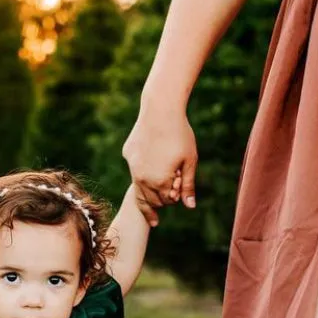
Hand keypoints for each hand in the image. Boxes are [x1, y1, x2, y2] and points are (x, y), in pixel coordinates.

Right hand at [122, 104, 197, 226]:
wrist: (160, 110)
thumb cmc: (179, 135)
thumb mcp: (189, 161)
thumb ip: (188, 186)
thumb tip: (189, 206)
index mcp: (159, 182)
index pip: (165, 202)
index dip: (174, 197)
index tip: (180, 185)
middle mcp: (142, 179)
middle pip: (149, 201)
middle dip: (159, 201)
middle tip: (169, 196)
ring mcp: (132, 167)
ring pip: (138, 189)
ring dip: (148, 193)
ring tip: (152, 205)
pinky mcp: (128, 155)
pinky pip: (135, 170)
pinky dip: (143, 172)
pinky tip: (150, 161)